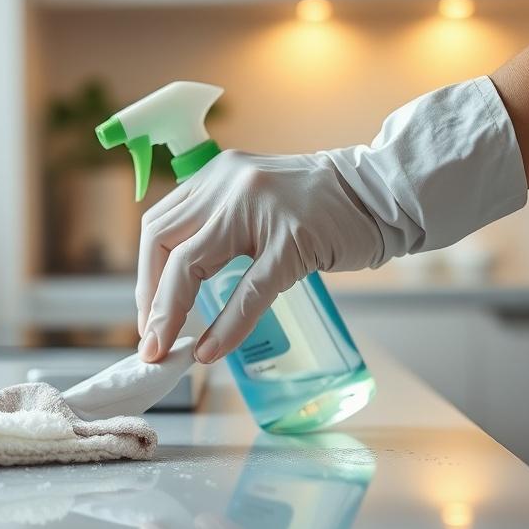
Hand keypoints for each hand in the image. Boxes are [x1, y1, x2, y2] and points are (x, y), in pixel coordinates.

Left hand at [136, 150, 382, 363]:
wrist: (383, 191)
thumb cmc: (320, 206)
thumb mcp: (255, 200)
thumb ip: (219, 225)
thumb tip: (179, 284)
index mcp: (216, 176)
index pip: (159, 226)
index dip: (145, 275)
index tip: (147, 312)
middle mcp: (229, 185)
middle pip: (162, 243)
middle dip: (148, 296)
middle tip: (150, 337)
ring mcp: (259, 211)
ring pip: (191, 265)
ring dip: (169, 313)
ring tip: (164, 348)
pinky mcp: (292, 241)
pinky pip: (246, 292)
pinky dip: (224, 327)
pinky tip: (211, 351)